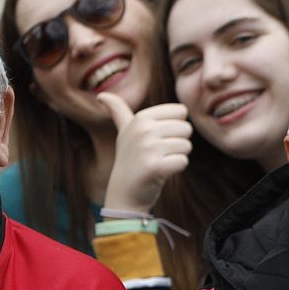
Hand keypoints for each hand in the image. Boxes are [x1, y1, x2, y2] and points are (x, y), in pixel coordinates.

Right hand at [99, 94, 192, 213]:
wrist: (124, 194)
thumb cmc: (130, 160)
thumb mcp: (124, 132)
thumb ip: (118, 111)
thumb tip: (101, 95)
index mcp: (140, 118)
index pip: (181, 112)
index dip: (175, 128)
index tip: (158, 139)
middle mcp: (143, 129)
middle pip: (186, 128)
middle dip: (177, 143)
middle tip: (158, 154)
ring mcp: (148, 147)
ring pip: (186, 146)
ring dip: (176, 157)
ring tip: (159, 163)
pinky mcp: (155, 166)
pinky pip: (183, 161)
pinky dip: (176, 169)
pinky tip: (161, 173)